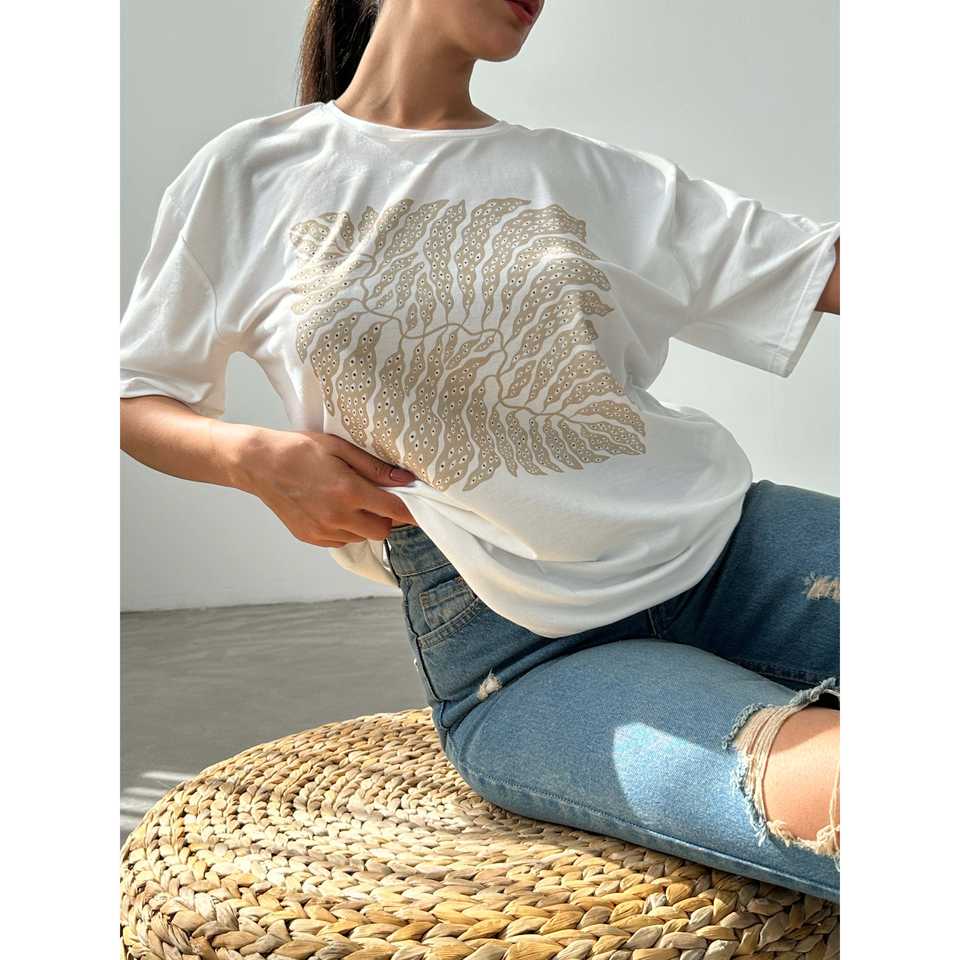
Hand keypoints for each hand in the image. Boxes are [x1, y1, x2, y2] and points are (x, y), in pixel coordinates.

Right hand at [235, 428, 418, 547]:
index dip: (411, 511)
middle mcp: (337, 516)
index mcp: (348, 492)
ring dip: (365, 523)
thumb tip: (405, 480)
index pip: (394, 510)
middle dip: (386, 517)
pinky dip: (346, 529)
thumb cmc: (299, 450)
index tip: (421, 509)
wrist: (259, 464)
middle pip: (382, 530)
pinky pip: (341, 541)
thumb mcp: (340, 449)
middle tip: (377, 498)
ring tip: (350, 500)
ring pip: (361, 537)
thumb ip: (374, 468)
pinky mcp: (311, 538)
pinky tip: (333, 508)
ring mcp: (323, 531)